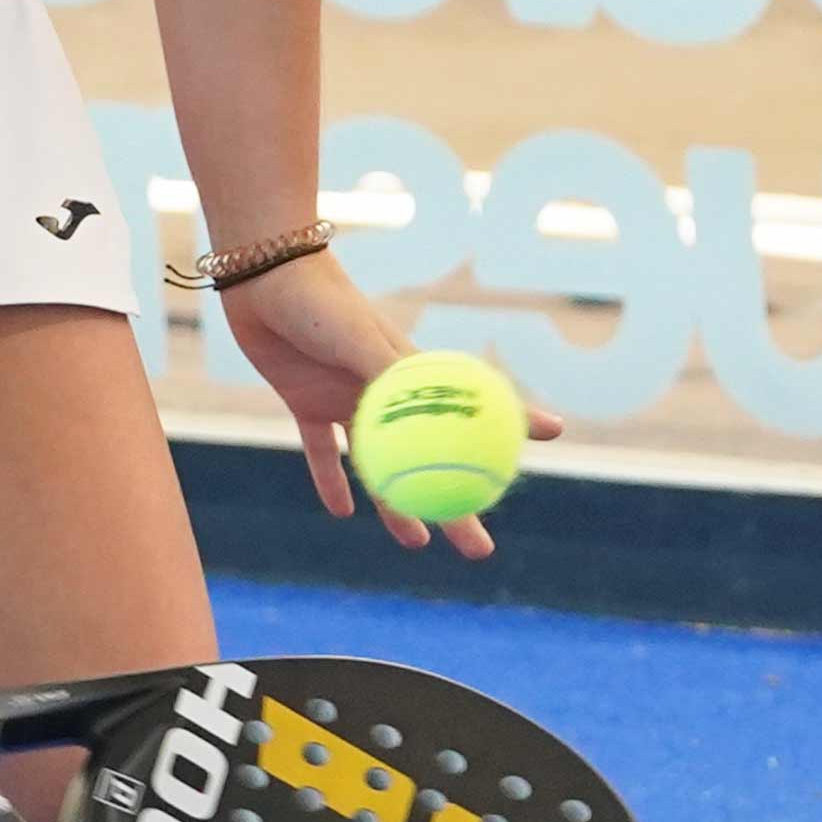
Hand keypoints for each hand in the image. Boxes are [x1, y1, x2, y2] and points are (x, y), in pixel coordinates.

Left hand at [219, 256, 562, 560]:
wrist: (265, 272)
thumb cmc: (322, 302)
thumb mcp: (360, 343)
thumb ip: (390, 378)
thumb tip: (429, 418)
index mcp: (413, 372)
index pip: (477, 403)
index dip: (517, 418)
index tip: (556, 434)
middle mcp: (386, 390)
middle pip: (432, 457)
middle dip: (458, 504)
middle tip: (479, 549)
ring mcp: (346, 396)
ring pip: (380, 463)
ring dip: (396, 504)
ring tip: (418, 542)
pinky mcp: (305, 399)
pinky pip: (323, 450)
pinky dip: (330, 480)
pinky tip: (342, 514)